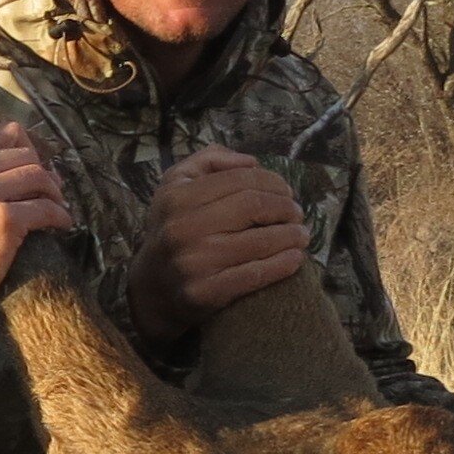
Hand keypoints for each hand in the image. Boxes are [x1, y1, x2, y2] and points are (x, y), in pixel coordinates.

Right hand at [0, 121, 71, 312]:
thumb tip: (39, 160)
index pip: (9, 132)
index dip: (29, 151)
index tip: (33, 172)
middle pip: (27, 154)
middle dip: (43, 174)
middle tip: (48, 195)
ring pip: (40, 176)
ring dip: (55, 195)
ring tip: (56, 209)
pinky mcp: (3, 219)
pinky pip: (46, 208)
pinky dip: (60, 217)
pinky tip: (61, 225)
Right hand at [127, 147, 308, 343]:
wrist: (152, 288)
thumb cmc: (174, 228)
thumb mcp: (176, 185)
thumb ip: (209, 161)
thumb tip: (251, 162)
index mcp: (177, 197)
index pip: (240, 180)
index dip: (272, 182)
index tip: (287, 192)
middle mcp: (182, 228)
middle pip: (254, 206)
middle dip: (286, 208)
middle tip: (297, 214)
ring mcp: (194, 262)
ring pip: (260, 241)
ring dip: (292, 236)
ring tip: (301, 236)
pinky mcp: (205, 292)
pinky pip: (255, 275)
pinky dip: (283, 265)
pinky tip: (294, 259)